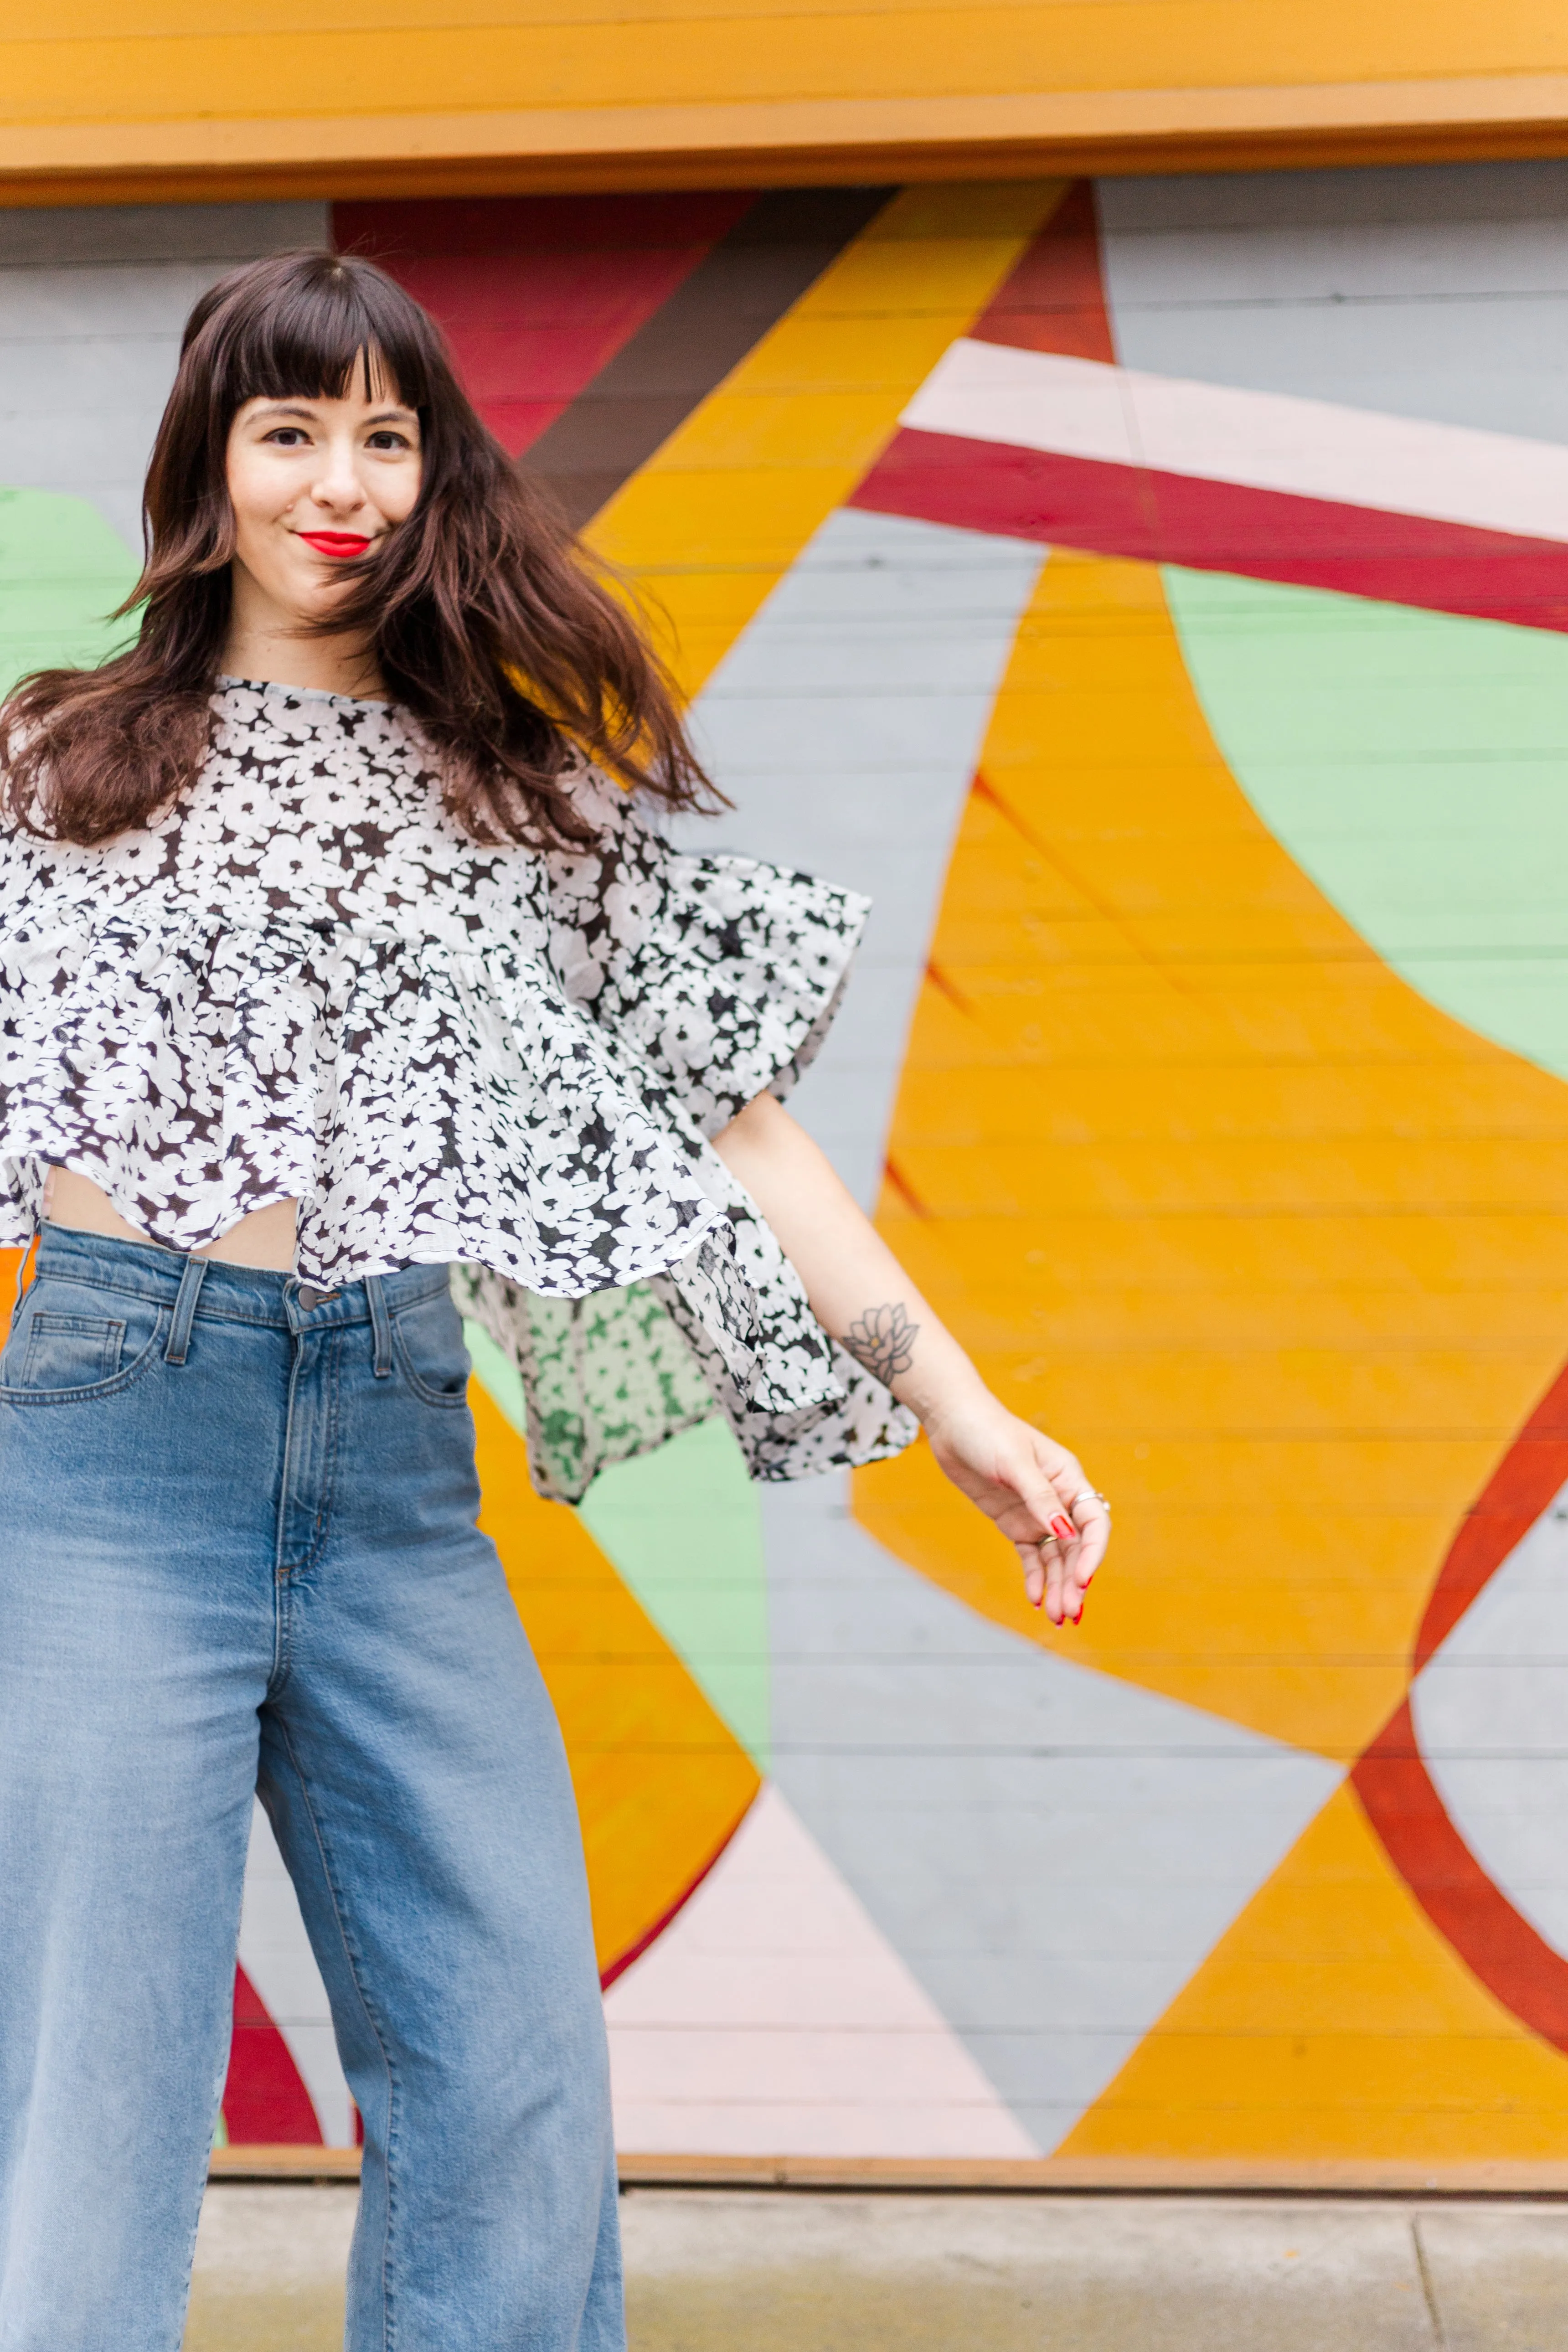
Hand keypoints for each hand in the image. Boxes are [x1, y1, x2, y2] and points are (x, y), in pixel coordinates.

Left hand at [923, 1391, 1109, 1625]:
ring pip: (1055, 1558)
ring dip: (1058, 1586)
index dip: (1092, 1553)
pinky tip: (1036, 1599)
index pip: (1093, 1522)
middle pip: (1075, 1548)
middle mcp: (1059, 1500)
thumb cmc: (988, 1431)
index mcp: (1069, 1479)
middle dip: (1074, 1581)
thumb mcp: (1014, 1463)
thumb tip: (1065, 1532)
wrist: (952, 1423)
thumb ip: (1040, 1498)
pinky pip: (1031, 1556)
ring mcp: (1036, 1514)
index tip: (1082, 1579)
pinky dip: (1035, 1577)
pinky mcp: (1014, 1523)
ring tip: (1056, 1617)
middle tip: (1069, 1613)